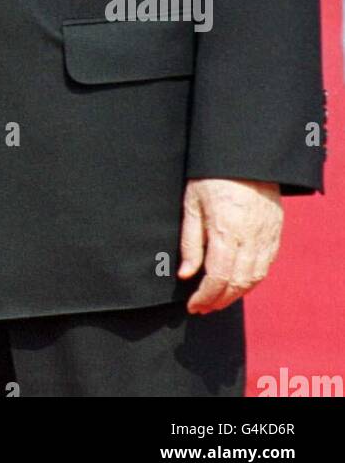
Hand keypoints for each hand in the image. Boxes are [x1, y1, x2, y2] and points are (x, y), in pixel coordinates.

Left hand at [179, 177, 282, 312]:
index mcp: (227, 231)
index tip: (193, 305)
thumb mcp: (192, 204)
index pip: (218, 278)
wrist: (245, 155)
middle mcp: (250, 238)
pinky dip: (251, 280)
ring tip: (218, 299)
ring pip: (255, 278)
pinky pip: (266, 265)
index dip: (205, 297)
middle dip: (220, 301)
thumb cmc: (212, 175)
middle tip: (203, 307)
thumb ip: (191, 242)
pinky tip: (237, 282)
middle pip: (238, 284)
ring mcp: (266, 236)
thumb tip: (186, 275)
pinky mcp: (275, 233)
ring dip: (236, 294)